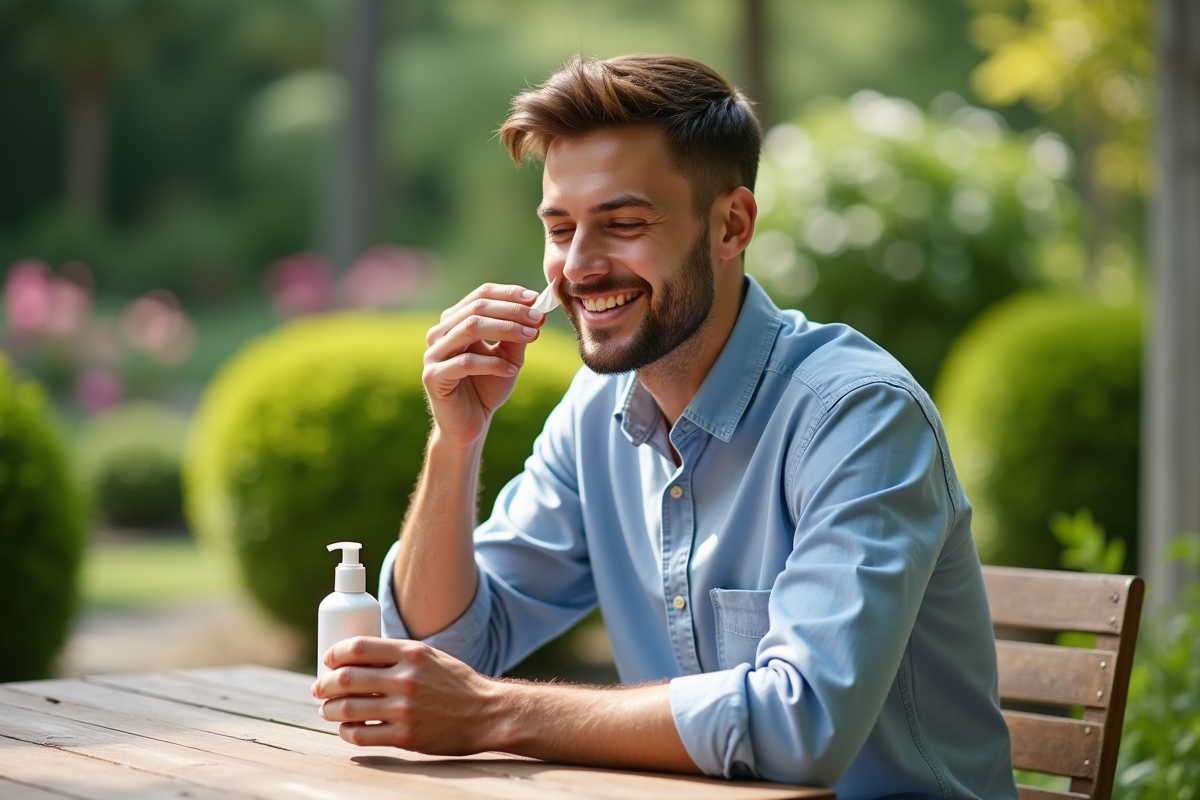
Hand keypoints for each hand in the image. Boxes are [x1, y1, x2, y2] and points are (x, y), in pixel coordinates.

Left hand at [312, 637, 500, 754]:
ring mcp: (405, 710)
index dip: (335, 654)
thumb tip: (357, 659)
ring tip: (327, 709)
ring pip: (348, 708)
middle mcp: (406, 679)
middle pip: (347, 678)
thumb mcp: (430, 657)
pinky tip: (346, 728)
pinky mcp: (406, 736)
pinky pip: (362, 735)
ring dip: (330, 709)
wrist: (486, 713)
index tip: (328, 661)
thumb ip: (398, 656)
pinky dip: (347, 731)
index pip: (359, 647)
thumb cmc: (455, 684)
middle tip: (319, 688)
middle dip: (324, 684)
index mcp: (412, 653)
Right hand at [422, 284, 544, 445]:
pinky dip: (493, 363)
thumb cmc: (487, 388)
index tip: (535, 299)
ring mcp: (433, 354)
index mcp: (454, 322)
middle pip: (476, 308)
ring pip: (469, 328)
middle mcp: (440, 333)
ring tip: (531, 337)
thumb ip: (517, 337)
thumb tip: (536, 314)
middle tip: (538, 319)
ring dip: (506, 330)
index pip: (480, 295)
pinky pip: (466, 362)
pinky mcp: (432, 376)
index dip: (509, 294)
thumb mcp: (509, 358)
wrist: (470, 425)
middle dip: (512, 311)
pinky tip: (512, 369)